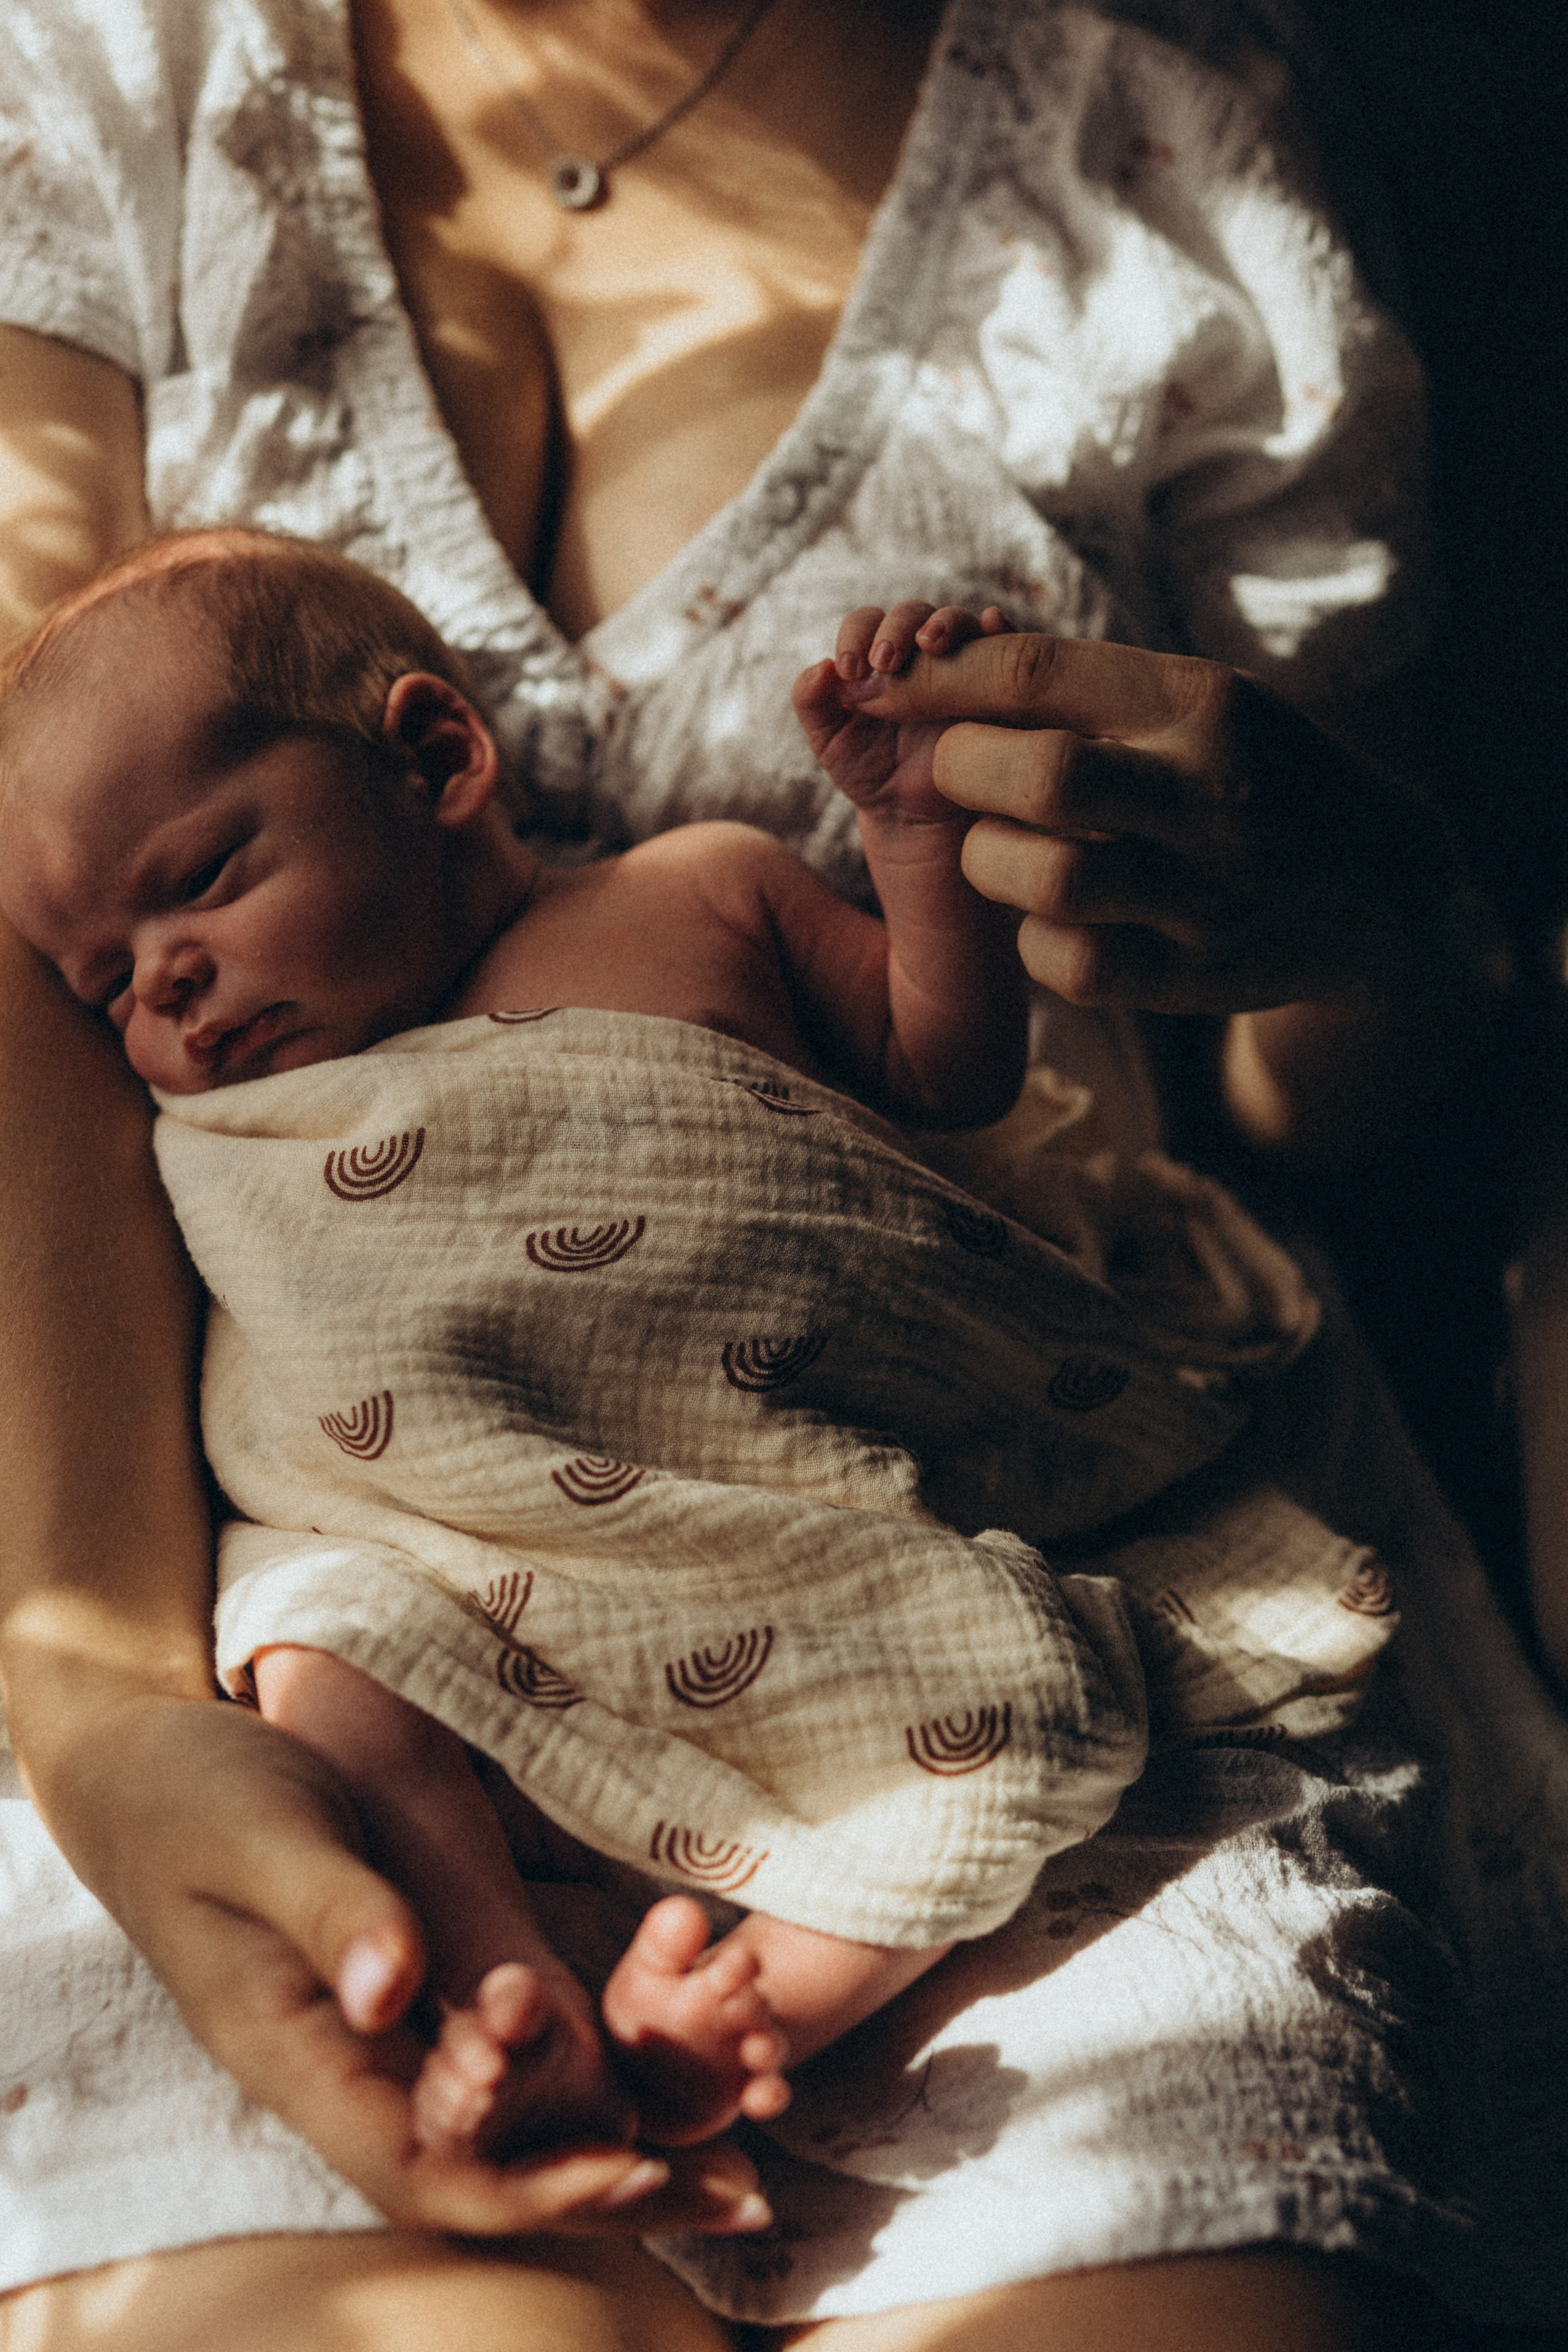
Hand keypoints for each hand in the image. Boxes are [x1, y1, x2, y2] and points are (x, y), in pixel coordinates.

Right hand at [67, 1692, 770, 2237]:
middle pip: (477, 2174)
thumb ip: (332, 1909)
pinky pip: (486, 2068)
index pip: (422, 2164)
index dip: (531, 2184)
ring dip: (602, 2146)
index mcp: (297, 2050)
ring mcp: (366, 2039)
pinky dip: (568, 2079)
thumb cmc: (200, 1792)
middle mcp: (338, 2068)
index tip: (639, 2168)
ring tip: (734, 2148)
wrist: (149, 1769)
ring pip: (493, 2131)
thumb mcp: (265, 1830)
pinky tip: (652, 2068)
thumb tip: (397, 1992)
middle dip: (601, 2195)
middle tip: (739, 2192)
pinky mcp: (393, 1998)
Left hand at [792, 602, 1012, 822]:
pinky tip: (991, 625)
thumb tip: (820, 667)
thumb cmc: (867, 771)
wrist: (912, 814)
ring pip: (957, 623)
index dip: (856, 636)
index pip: (866, 622)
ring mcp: (958, 664)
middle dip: (897, 630)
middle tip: (885, 660)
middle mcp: (918, 652)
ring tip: (931, 644)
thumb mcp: (829, 741)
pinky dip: (999, 628)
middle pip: (912, 614)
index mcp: (875, 655)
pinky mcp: (993, 684)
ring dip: (945, 624)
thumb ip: (811, 703)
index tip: (849, 670)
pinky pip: (1001, 647)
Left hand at [845, 631, 1454, 1016]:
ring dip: (990, 861)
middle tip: (955, 772)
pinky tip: (1050, 919)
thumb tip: (932, 671)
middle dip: (961, 769)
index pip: (1042, 670)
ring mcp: (1208, 892)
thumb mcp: (1202, 703)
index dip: (938, 678)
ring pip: (1043, 876)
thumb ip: (1087, 688)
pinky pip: (1066, 964)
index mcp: (1206, 703)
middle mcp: (1212, 793)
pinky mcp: (1195, 978)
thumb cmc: (1255, 777)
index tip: (877, 678)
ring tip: (1001, 850)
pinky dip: (1034, 941)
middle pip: (1037, 775)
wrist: (1384, 894)